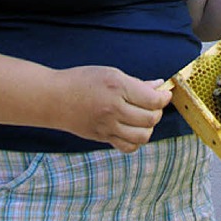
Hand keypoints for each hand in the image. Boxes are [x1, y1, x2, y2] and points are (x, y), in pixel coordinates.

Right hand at [52, 66, 171, 152]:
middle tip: (155, 104)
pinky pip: (128, 146)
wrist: (54, 98)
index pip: (152, 100)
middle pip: (150, 119)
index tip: (165, 94)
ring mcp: (107, 126)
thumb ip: (137, 83)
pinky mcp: (102, 138)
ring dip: (149, 128)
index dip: (164, 98)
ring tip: (144, 118)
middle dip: (158, 112)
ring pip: (142, 136)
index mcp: (117, 87)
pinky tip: (133, 129)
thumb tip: (159, 86)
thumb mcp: (110, 73)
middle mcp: (113, 108)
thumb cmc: (82, 81)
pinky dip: (136, 141)